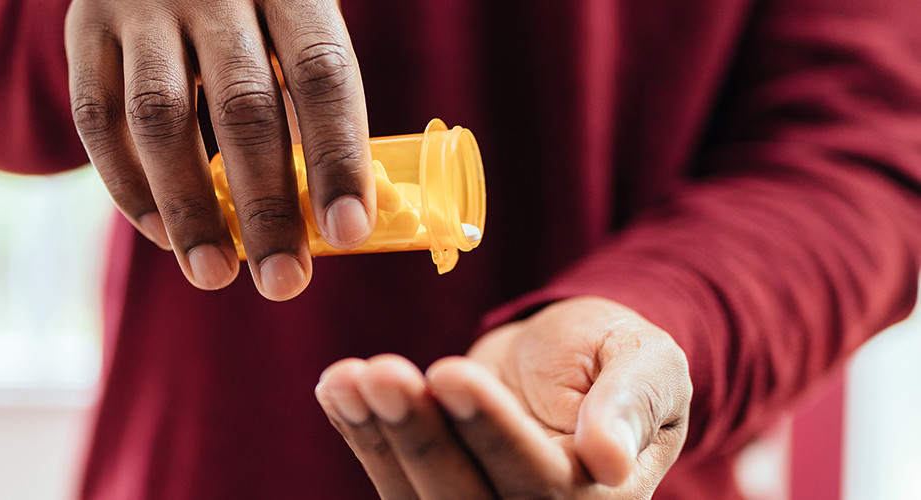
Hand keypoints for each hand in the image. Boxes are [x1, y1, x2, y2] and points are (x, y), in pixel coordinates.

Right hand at [65, 0, 374, 300]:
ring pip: (160, 118)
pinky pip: (98, 118)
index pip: (322, 73)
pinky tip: (161, 235)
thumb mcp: (291, 22)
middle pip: (243, 106)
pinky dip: (128, 184)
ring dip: (190, 208)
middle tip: (283, 282)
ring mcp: (142, 4)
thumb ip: (306, 102)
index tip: (348, 232)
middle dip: (266, 206)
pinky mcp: (86, 27)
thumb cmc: (250, 6)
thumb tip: (329, 217)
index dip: (337, 157)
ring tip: (214, 274)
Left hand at [315, 296, 692, 498]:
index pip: (541, 481)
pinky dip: (360, 434)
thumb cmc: (614, 356)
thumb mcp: (647, 360)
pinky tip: (337, 388)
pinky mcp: (437, 493)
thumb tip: (610, 458)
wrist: (571, 360)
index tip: (451, 373)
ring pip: (421, 497)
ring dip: (378, 439)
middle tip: (381, 373)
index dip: (492, 430)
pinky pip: (393, 478)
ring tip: (347, 379)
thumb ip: (631, 402)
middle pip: (469, 498)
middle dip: (421, 438)